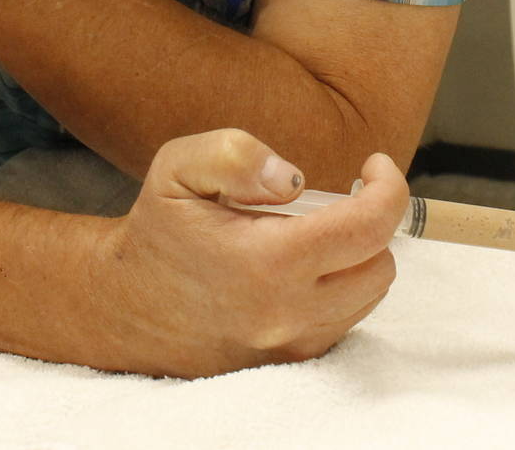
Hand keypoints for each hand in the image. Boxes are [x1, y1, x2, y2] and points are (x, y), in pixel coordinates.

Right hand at [93, 129, 404, 376]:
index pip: (370, 226)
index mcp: (267, 262)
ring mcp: (293, 342)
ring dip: (359, 256)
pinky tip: (304, 264)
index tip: (373, 165)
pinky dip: (342, 285)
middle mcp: (288, 311)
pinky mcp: (293, 358)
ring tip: (317, 231)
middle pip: (381, 264)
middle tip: (342, 198)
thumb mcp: (178, 168)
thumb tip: (293, 179)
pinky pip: (347, 318)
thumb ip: (235, 154)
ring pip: (370, 294)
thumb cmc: (159, 229)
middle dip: (374, 222)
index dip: (388, 186)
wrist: (127, 304)